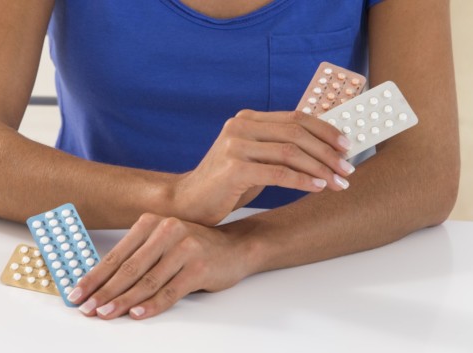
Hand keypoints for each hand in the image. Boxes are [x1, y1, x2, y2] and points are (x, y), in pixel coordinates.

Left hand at [67, 213, 249, 319]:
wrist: (234, 247)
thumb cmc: (194, 247)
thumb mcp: (164, 241)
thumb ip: (138, 255)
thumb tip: (103, 282)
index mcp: (152, 223)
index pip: (117, 254)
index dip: (95, 276)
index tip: (77, 292)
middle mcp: (167, 231)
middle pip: (129, 268)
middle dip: (104, 291)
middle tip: (86, 308)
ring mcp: (184, 248)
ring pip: (147, 281)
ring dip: (123, 301)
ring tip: (105, 314)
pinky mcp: (199, 267)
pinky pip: (170, 291)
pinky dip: (151, 305)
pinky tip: (136, 313)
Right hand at [173, 109, 354, 224]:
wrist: (188, 201)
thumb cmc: (226, 183)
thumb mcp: (254, 158)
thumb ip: (279, 148)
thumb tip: (322, 149)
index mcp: (247, 119)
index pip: (295, 118)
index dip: (325, 130)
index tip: (347, 146)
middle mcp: (240, 126)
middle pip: (297, 133)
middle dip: (328, 152)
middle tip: (347, 169)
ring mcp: (234, 146)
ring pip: (291, 152)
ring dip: (320, 168)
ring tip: (338, 182)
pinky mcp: (233, 168)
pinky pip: (278, 172)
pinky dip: (302, 180)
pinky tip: (317, 187)